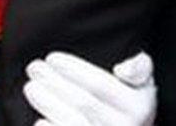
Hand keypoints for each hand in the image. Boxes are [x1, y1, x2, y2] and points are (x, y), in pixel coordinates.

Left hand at [23, 51, 155, 125]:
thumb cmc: (129, 108)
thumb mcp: (144, 85)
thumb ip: (140, 67)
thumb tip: (121, 70)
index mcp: (140, 108)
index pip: (101, 85)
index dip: (74, 69)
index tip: (52, 57)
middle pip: (83, 102)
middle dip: (54, 82)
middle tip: (34, 68)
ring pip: (71, 123)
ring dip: (47, 103)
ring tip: (31, 87)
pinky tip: (39, 121)